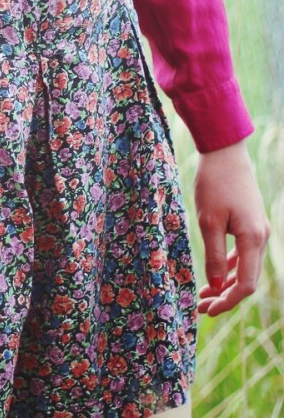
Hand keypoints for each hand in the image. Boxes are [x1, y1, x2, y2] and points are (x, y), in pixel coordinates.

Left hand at [194, 139, 270, 315]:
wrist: (225, 152)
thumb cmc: (214, 183)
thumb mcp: (208, 221)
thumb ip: (213, 255)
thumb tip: (215, 286)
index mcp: (254, 239)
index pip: (246, 285)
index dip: (228, 301)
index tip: (207, 311)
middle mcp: (261, 238)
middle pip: (247, 279)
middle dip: (225, 297)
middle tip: (200, 307)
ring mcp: (258, 230)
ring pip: (245, 267)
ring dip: (225, 283)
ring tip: (204, 296)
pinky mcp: (251, 223)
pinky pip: (243, 253)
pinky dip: (229, 266)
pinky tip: (215, 275)